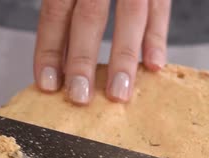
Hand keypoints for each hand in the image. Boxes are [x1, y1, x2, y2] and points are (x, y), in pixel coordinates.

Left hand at [34, 0, 170, 104]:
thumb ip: (67, 3)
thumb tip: (56, 51)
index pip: (54, 12)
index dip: (49, 49)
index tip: (47, 84)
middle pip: (88, 16)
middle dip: (82, 60)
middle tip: (79, 97)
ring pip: (129, 14)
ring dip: (123, 58)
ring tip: (119, 94)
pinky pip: (160, 5)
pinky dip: (158, 35)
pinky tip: (154, 65)